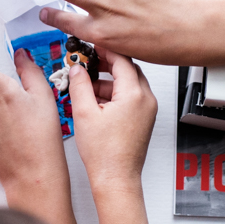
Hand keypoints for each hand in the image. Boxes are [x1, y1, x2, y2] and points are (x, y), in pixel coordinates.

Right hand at [68, 48, 165, 223]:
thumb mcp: (83, 112)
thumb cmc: (104, 154)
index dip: (104, 48)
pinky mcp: (144, 120)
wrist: (116, 180)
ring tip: (87, 84)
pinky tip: (96, 101)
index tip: (91, 43)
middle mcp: (146, 100)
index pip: (122, 58)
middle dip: (107, 63)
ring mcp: (148, 110)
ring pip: (129, 83)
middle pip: (128, 69)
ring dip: (109, 79)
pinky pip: (131, 97)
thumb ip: (79, 85)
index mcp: (134, 94)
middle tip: (87, 60)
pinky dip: (115, 93)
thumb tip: (76, 69)